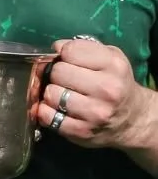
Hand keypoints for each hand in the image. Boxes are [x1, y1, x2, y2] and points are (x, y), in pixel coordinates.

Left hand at [37, 37, 157, 153]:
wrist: (131, 119)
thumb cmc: (114, 83)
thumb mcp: (108, 58)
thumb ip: (82, 48)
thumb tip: (55, 48)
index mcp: (114, 66)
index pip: (70, 51)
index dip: (64, 54)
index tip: (69, 61)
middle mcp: (107, 89)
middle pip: (57, 72)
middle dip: (56, 74)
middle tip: (65, 80)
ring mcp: (95, 112)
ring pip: (51, 94)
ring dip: (51, 93)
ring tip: (63, 95)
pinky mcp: (82, 131)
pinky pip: (47, 116)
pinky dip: (46, 111)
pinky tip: (57, 109)